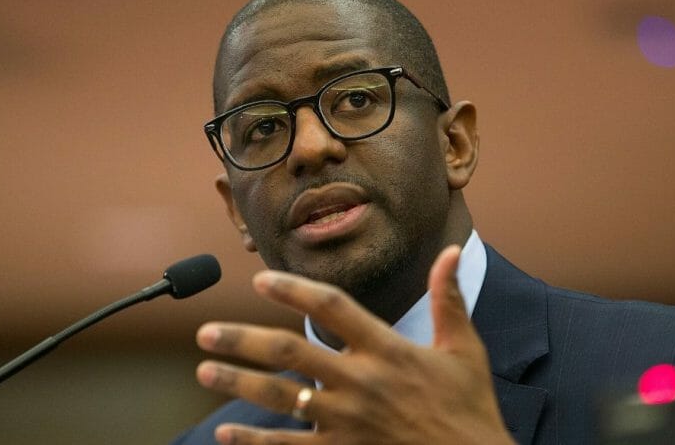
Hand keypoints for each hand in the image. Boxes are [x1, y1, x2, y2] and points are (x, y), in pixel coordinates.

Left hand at [195, 245, 513, 444]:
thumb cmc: (470, 407)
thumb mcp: (464, 349)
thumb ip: (448, 298)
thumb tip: (451, 250)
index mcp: (387, 349)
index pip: (331, 307)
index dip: (292, 289)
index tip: (259, 281)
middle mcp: (360, 382)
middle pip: (288, 352)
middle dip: (241, 340)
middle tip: (205, 333)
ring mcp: (347, 421)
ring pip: (279, 398)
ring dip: (237, 382)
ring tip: (204, 371)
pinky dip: (253, 442)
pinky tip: (225, 433)